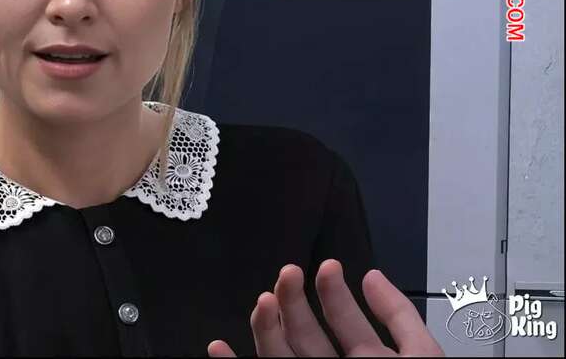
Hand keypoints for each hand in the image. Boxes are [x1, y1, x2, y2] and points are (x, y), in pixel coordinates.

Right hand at [207, 259, 443, 356]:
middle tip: (288, 273)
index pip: (346, 321)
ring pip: (278, 355)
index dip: (334, 294)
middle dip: (294, 301)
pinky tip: (219, 348)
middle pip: (306, 333)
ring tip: (265, 301)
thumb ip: (399, 317)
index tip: (326, 267)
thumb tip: (370, 276)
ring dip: (266, 327)